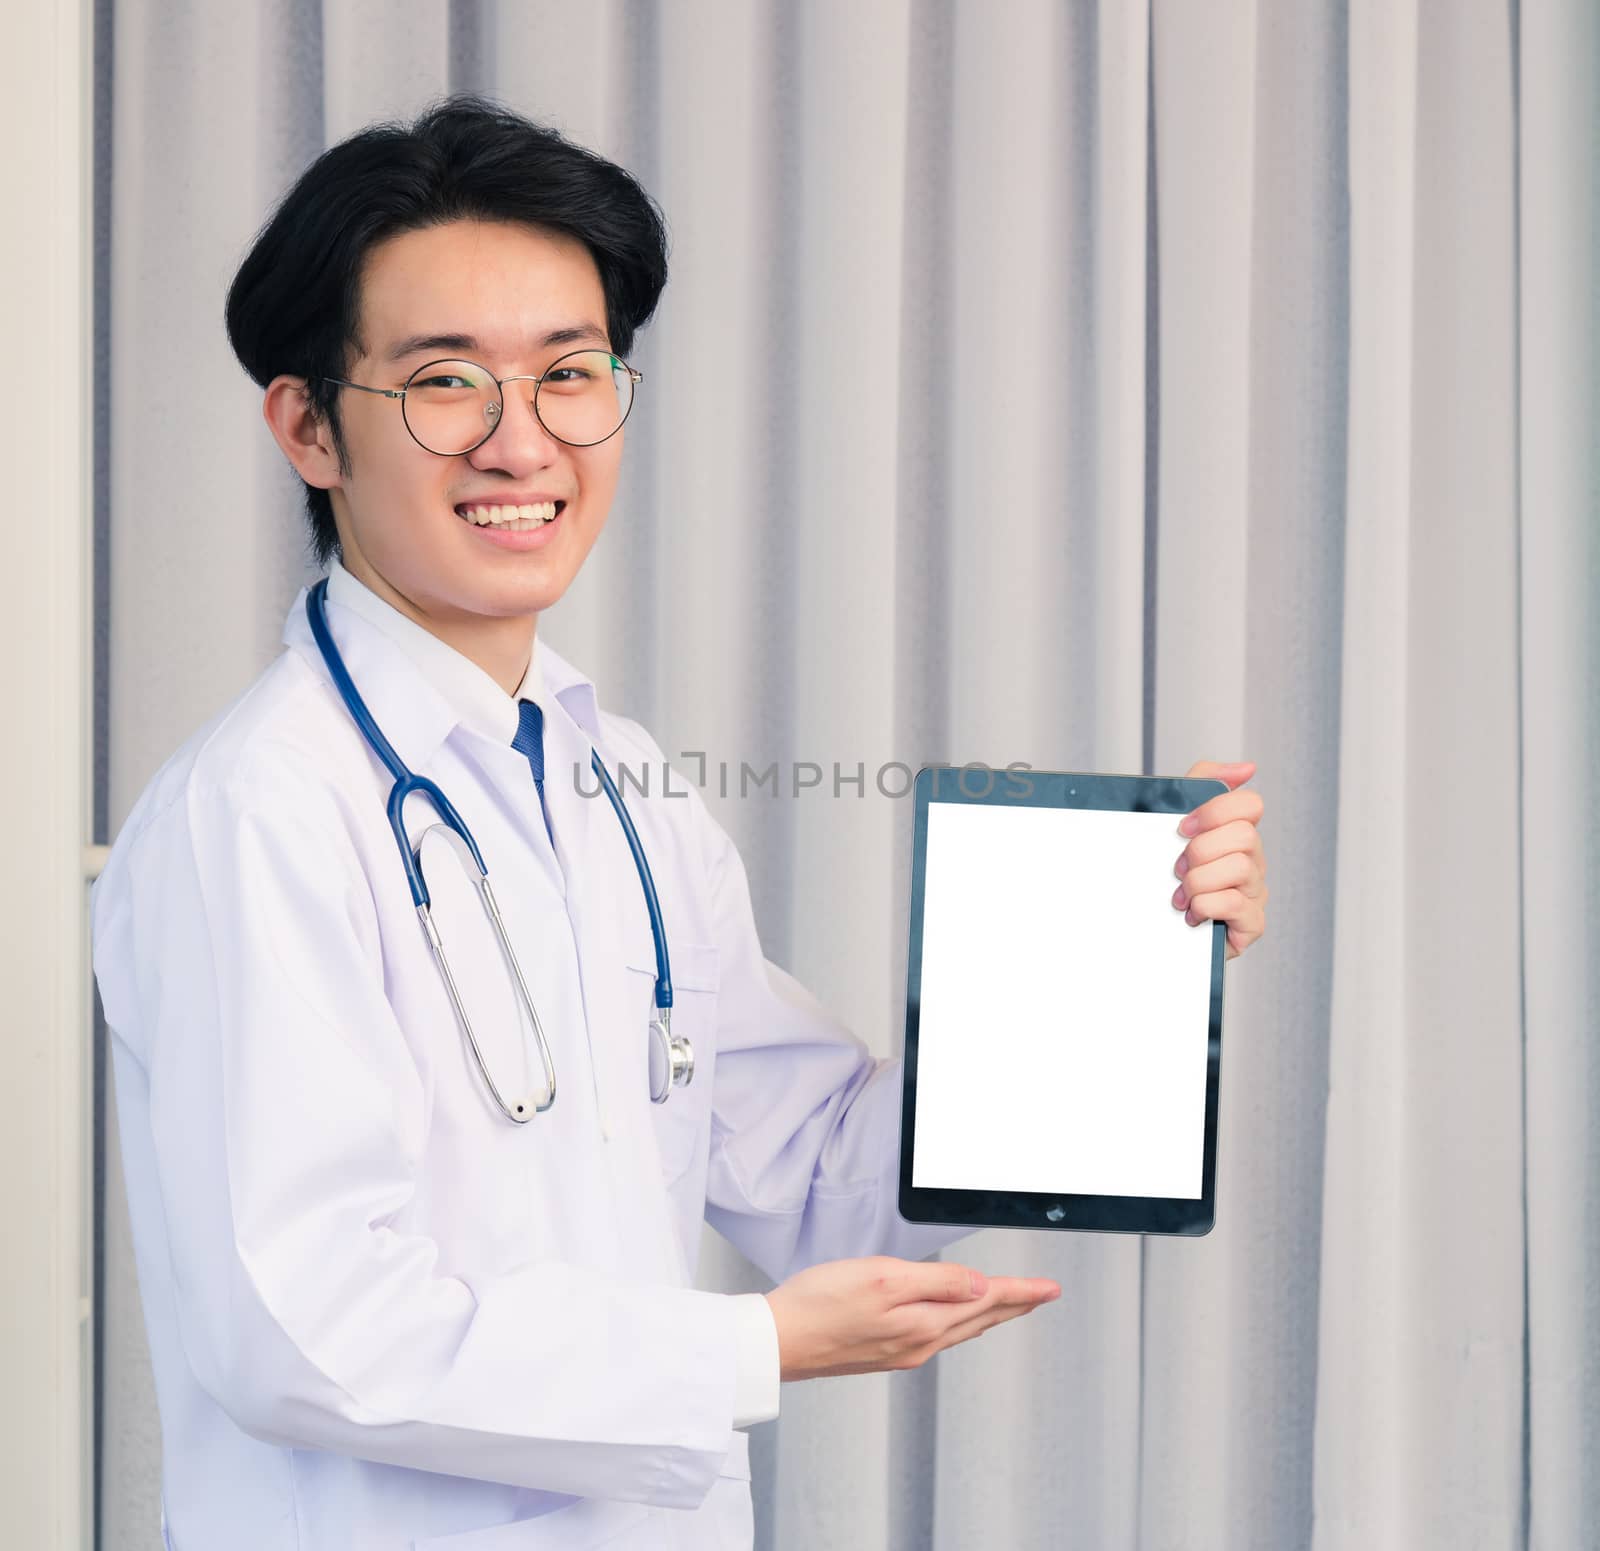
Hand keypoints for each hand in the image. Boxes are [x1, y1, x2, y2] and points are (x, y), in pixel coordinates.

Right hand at [763, 1256, 1060, 1380]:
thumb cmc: (820, 1304)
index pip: (986, 1303)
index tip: (1050, 1288)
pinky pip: (937, 1336)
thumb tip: (981, 1287)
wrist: (778, 1342)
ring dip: (989, 1314)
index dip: (1021, 1292)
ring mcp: (901, 1351)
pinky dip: (958, 1322)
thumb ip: (936, 1281)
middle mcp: (918, 1343)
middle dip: (1013, 1304)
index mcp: (924, 1324)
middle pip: (978, 1319)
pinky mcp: (882, 1352)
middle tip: (1041, 1294)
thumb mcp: (883, 1277)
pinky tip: (954, 1318)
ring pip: (959, 1329)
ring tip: (1009, 1303)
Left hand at [1174, 760, 1267, 960]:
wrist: (1152, 928)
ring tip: (1181, 895)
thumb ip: (1201, 784)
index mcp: (1237, 834)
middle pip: (1244, 837)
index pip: (1251, 805)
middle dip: (1200, 851)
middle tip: (1178, 868)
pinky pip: (1236, 905)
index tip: (1182, 828)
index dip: (1214, 812)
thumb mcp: (1170, 821)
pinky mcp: (1252, 925)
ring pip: (1238, 869)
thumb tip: (1247, 767)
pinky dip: (1204, 907)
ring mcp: (1256, 893)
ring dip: (1197, 882)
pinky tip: (1192, 915)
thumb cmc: (1166, 876)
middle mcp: (1253, 861)